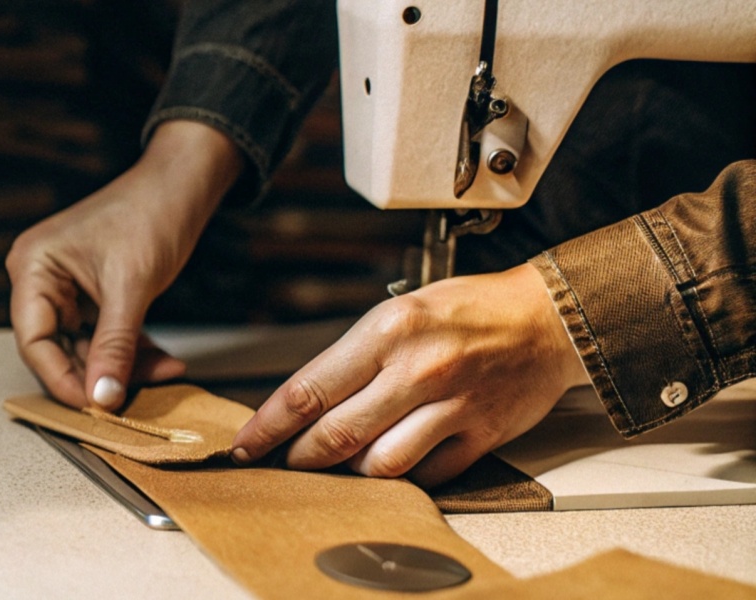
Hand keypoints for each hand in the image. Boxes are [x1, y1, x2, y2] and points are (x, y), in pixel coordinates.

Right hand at [7, 121, 242, 409]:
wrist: (183, 184)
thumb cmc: (149, 215)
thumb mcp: (130, 287)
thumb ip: (112, 347)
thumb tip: (101, 399)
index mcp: (33, 268)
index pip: (33, 341)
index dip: (60, 379)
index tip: (93, 407)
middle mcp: (42, 279)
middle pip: (57, 349)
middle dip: (97, 376)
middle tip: (128, 402)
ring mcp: (68, 288)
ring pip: (86, 347)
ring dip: (123, 367)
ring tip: (163, 375)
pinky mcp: (94, 294)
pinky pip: (106, 336)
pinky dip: (132, 352)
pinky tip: (164, 362)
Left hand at [229, 264, 590, 485]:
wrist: (549, 317)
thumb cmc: (469, 310)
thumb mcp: (398, 311)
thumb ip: (354, 357)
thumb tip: (306, 404)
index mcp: (386, 331)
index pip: (308, 391)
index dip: (267, 427)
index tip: (245, 445)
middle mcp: (417, 370)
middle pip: (336, 435)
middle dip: (300, 458)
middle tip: (285, 464)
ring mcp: (452, 406)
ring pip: (379, 464)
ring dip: (350, 472)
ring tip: (342, 464)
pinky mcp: (481, 434)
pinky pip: (427, 474)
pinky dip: (403, 477)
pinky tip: (394, 462)